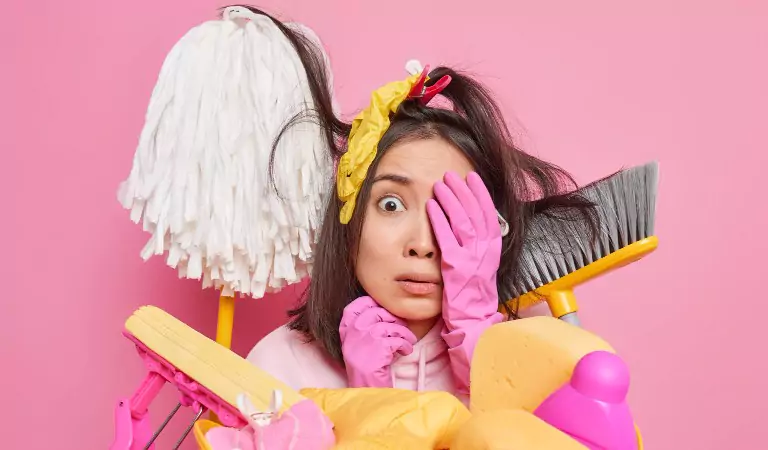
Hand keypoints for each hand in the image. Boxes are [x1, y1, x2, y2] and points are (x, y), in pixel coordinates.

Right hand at [339, 296, 417, 387]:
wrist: (365, 387)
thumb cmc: (365, 366)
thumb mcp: (356, 344)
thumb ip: (363, 328)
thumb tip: (385, 312)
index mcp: (346, 330)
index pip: (354, 307)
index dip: (369, 303)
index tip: (381, 307)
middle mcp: (354, 331)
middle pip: (377, 312)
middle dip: (393, 318)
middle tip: (401, 327)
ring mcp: (366, 336)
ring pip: (391, 325)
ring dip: (404, 333)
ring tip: (408, 341)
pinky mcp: (379, 345)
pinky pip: (398, 339)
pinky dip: (406, 345)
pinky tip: (406, 351)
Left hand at [427, 171, 503, 393]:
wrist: (472, 322)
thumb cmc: (472, 295)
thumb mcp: (480, 266)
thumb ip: (477, 246)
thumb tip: (470, 225)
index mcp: (493, 249)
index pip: (489, 214)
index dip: (480, 194)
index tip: (471, 177)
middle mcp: (486, 251)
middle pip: (477, 213)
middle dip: (464, 191)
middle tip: (451, 176)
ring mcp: (472, 259)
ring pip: (463, 221)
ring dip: (452, 200)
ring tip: (441, 185)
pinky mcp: (456, 268)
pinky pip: (447, 238)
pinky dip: (440, 220)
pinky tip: (432, 207)